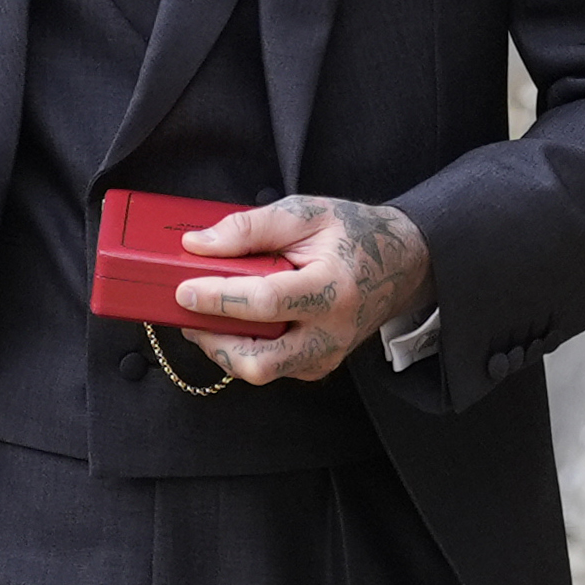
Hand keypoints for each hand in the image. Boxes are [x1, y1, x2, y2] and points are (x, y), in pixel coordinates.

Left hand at [176, 195, 430, 383]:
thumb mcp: (305, 213)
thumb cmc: (352, 234)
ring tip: (205, 316)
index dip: (219, 298)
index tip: (184, 290)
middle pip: (259, 361)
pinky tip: (232, 324)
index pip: (266, 303)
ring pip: (260, 371)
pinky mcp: (317, 367)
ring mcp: (326, 356)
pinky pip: (270, 368)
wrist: (399, 263)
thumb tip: (197, 245)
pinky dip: (242, 349)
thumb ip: (250, 227)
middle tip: (188, 314)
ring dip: (223, 348)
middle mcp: (331, 333)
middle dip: (214, 341)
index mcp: (333, 288)